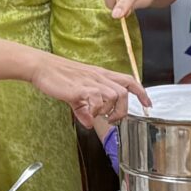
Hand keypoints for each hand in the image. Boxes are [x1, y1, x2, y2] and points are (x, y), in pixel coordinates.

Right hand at [31, 55, 150, 130]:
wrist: (42, 67)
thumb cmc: (59, 77)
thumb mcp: (76, 93)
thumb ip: (84, 108)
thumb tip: (89, 123)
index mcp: (101, 75)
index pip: (129, 80)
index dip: (141, 93)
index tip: (147, 104)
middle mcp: (99, 77)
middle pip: (124, 92)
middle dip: (122, 110)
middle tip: (112, 119)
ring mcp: (91, 82)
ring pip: (114, 95)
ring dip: (108, 110)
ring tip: (96, 115)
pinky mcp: (80, 88)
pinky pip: (96, 100)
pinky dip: (94, 111)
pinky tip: (85, 114)